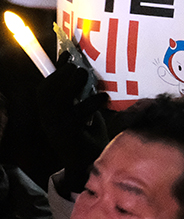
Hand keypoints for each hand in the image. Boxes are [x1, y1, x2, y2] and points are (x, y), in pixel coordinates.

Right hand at [36, 53, 109, 194]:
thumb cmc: (90, 135)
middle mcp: (48, 120)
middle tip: (80, 68)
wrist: (93, 163)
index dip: (55, 70)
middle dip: (62, 76)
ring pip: (57, 102)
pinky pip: (76, 115)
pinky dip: (90, 102)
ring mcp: (56, 129)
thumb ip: (83, 94)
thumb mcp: (85, 110)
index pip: (45, 87)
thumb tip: (86, 71)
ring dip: (72, 85)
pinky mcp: (68, 136)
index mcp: (50, 112)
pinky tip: (102, 97)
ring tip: (87, 77)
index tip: (66, 54)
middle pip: (46, 93)